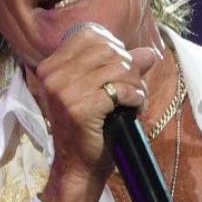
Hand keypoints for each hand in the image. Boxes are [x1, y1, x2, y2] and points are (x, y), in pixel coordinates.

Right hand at [28, 25, 158, 201]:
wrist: (78, 166)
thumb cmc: (89, 127)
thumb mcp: (100, 91)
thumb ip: (123, 67)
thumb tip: (150, 52)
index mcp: (51, 66)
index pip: (90, 35)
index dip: (114, 48)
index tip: (120, 70)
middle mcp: (54, 75)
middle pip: (108, 50)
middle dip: (130, 68)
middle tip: (131, 90)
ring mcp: (65, 92)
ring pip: (119, 68)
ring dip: (136, 85)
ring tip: (134, 100)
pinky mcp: (81, 108)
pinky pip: (121, 90)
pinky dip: (136, 98)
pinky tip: (133, 108)